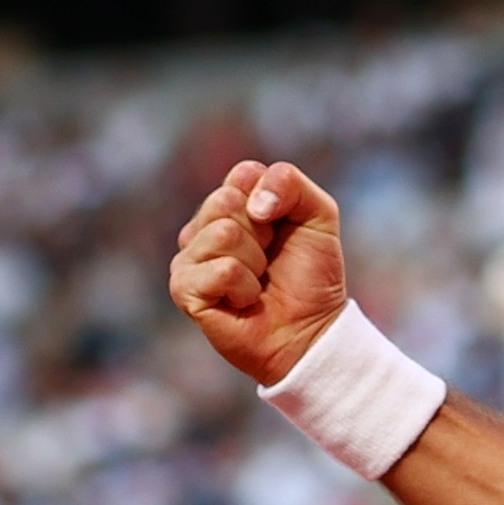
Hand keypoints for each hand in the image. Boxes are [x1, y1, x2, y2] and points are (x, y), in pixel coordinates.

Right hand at [168, 159, 347, 385]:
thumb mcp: (318, 216)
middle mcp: (204, 226)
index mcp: (232, 203)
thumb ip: (291, 183)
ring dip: (255, 262)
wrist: (311, 331)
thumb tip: (252, 204)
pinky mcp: (184, 289)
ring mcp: (189, 258)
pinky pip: (221, 270)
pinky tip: (245, 301)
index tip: (283, 228)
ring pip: (222, 234)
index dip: (274, 200)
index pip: (244, 173)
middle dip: (263, 232)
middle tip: (269, 259)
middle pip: (226, 200)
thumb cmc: (311, 276)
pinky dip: (245, 288)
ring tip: (258, 282)